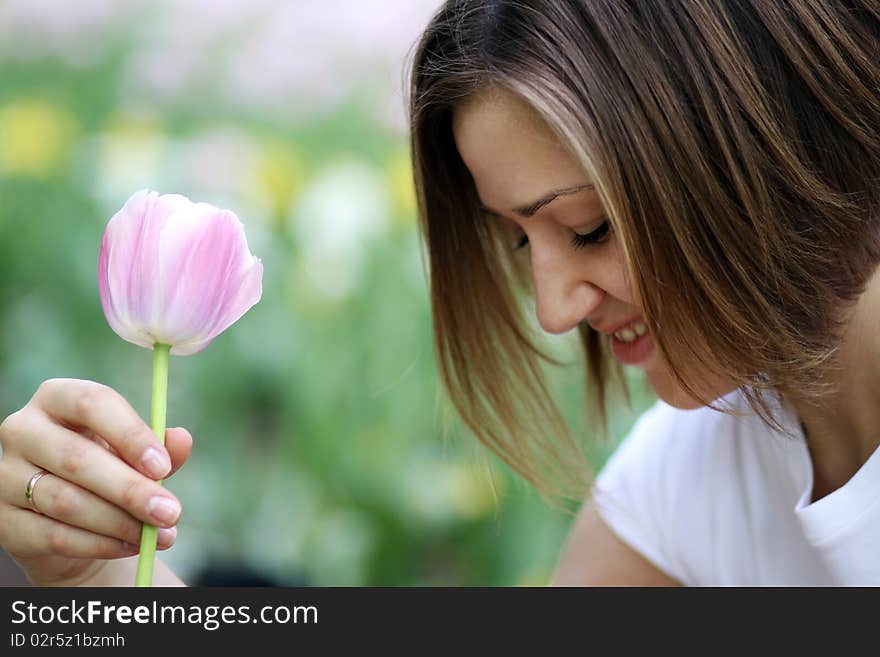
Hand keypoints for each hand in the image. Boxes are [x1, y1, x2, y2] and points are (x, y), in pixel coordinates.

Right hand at [0, 378, 191, 585]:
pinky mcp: (4, 520)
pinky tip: (132, 545)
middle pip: (77, 458)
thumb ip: (161, 446)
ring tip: (160, 535)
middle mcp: (22, 429)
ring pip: (67, 501)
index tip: (164, 467)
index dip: (130, 435)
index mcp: (57, 397)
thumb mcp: (138, 453)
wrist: (74, 519)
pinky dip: (99, 544)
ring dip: (120, 522)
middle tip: (171, 512)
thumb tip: (181, 439)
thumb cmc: (111, 469)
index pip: (92, 403)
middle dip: (131, 489)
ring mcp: (5, 475)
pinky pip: (54, 535)